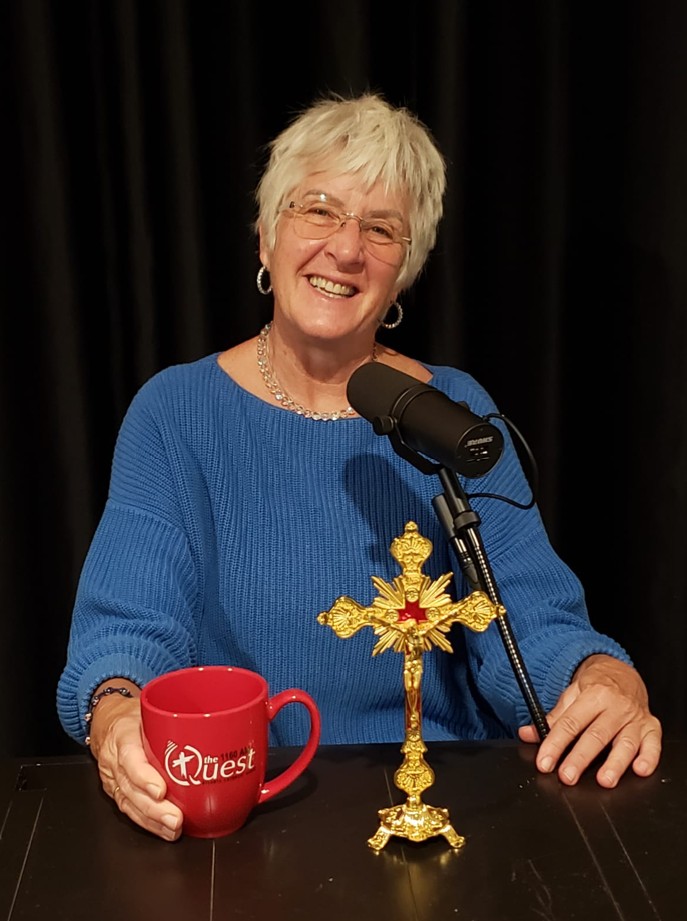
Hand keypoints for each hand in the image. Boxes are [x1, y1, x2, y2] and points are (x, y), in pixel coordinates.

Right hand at [88, 687, 183, 840]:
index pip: (130, 757)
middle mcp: (114, 758)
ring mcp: (113, 777)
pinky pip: (130, 809)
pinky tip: (164, 830)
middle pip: (130, 788)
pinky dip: (148, 823)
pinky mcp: (116, 790)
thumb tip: (221, 724)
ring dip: (153, 820)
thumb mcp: (151, 705)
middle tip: (176, 819)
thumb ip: (177, 716)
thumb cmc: (135, 713)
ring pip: (129, 803)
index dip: (144, 776)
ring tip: (174, 829)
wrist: (107, 720)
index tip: (161, 790)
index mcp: (123, 733)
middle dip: (154, 808)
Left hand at [518, 654, 661, 786]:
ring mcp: (635, 718)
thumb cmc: (595, 688)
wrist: (622, 673)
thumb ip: (552, 718)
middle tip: (567, 776)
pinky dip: (649, 758)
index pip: (571, 722)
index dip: (555, 744)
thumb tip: (528, 735)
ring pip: (626, 743)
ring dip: (615, 763)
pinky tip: (640, 769)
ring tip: (604, 780)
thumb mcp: (571, 696)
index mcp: (594, 695)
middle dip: (581, 758)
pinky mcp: (652, 727)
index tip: (544, 762)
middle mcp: (616, 707)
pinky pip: (653, 744)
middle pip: (597, 735)